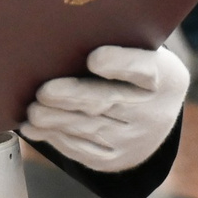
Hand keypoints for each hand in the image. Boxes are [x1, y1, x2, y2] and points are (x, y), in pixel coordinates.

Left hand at [19, 44, 188, 173]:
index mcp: (164, 76)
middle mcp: (154, 112)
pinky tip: (35, 129)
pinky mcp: (115, 159)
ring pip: (91, 128)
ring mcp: (136, 140)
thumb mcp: (138, 52)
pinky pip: (83, 150)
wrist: (152, 115)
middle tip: (44, 91)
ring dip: (58, 120)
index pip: (144, 68)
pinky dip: (56, 138)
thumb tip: (63, 38)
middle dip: (74, 97)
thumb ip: (111, 42)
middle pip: (110, 101)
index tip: (94, 58)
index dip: (119, 64)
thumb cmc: (131, 70)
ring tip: (34, 111)